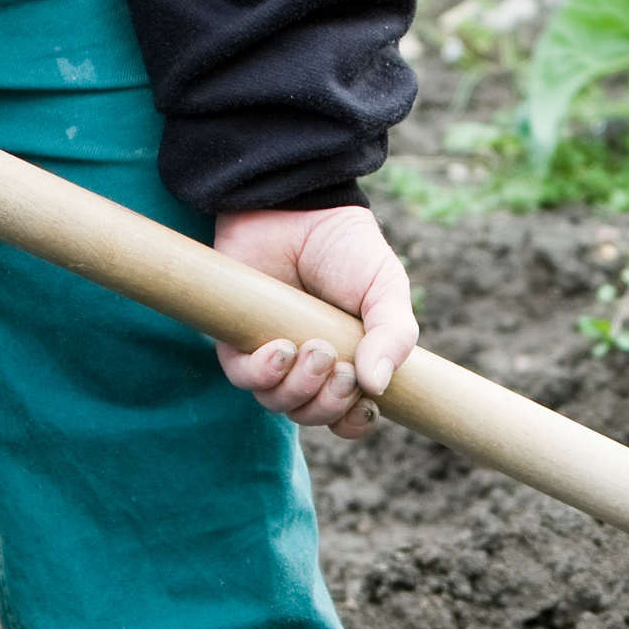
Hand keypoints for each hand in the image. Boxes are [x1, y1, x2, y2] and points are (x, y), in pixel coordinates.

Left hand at [213, 205, 416, 441]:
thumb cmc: (346, 247)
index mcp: (346, 360)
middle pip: (311, 414)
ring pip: (277, 403)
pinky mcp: (234, 338)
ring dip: (299, 388)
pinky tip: (281, 348)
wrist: (296, 205)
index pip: (346, 415)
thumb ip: (394, 335)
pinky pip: (242, 378)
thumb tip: (378, 386)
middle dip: (328, 403)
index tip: (365, 406)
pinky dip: (263, 373)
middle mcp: (306, 364)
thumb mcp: (385, 288)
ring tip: (314, 349)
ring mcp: (270, 352)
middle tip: (341, 369)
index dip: (353, 422)